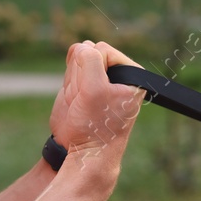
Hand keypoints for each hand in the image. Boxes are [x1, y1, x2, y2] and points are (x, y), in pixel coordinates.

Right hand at [48, 41, 146, 159]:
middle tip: (88, 100)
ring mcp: (100, 79)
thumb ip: (90, 60)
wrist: (84, 153)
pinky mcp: (84, 86)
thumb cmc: (96, 125)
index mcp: (131, 73)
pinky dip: (68, 85)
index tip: (97, 94)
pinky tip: (75, 100)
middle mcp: (117, 74)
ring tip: (82, 102)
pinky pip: (70, 73)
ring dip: (74, 82)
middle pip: (89, 54)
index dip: (93, 69)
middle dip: (82, 75)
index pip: (103, 50)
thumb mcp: (95, 89)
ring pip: (78, 62)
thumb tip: (81, 47)